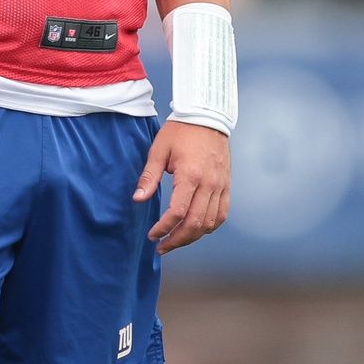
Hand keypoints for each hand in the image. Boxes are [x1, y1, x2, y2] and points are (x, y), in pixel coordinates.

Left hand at [134, 121, 230, 254]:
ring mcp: (220, 186)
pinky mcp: (226, 185)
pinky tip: (196, 230)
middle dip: (177, 239)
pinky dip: (210, 226)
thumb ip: (149, 177)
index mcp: (190, 175)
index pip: (177, 212)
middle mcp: (209, 184)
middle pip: (195, 223)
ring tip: (176, 241)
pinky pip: (221, 214)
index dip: (164, 228)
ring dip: (193, 237)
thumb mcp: (159, 150)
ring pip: (210, 223)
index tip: (152, 235)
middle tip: (162, 246)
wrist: (207, 117)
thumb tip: (137, 199)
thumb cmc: (180, 131)